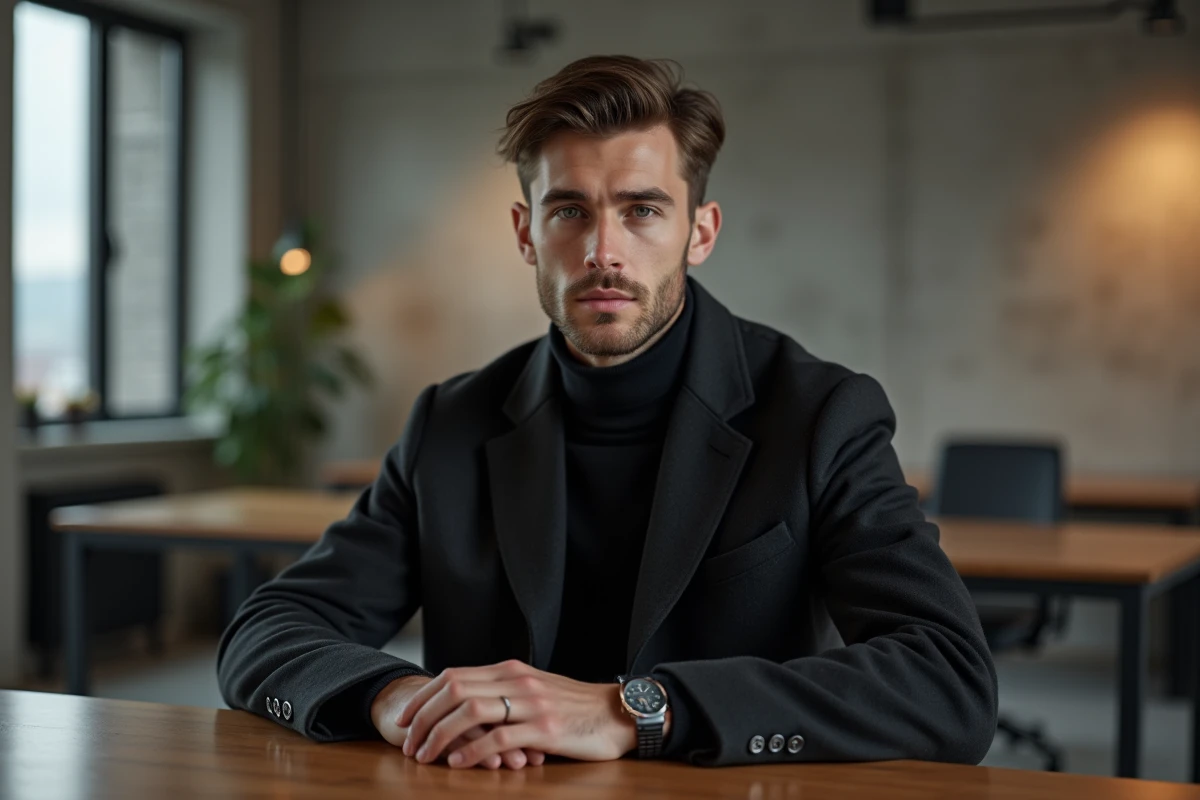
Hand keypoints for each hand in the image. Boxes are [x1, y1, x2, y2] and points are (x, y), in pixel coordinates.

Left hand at [399, 659, 645, 768]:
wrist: (617, 714)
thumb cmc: (574, 708)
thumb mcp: (534, 691)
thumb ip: (502, 694)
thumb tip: (463, 710)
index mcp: (510, 671)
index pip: (453, 676)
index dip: (423, 697)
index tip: (406, 720)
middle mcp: (517, 681)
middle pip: (454, 690)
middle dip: (423, 717)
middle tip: (408, 743)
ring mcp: (531, 703)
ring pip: (471, 711)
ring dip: (440, 734)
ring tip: (426, 756)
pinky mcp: (546, 729)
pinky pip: (500, 738)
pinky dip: (473, 750)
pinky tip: (458, 762)